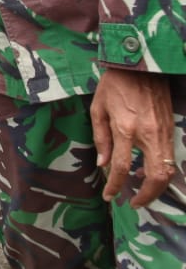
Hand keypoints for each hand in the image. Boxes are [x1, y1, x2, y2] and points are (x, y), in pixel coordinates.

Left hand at [91, 68, 175, 207]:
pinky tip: (148, 171)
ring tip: (141, 191)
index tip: (109, 197)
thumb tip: (102, 164)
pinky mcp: (171, 129)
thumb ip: (100, 137)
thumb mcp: (98, 108)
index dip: (115, 186)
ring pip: (168, 169)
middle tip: (135, 203)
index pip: (121, 166)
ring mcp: (163, 132)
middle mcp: (148, 134)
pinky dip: (162, 169)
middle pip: (156, 176)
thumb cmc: (114, 84)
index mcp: (125, 128)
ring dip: (157, 185)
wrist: (141, 65)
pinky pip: (170, 157)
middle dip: (147, 195)